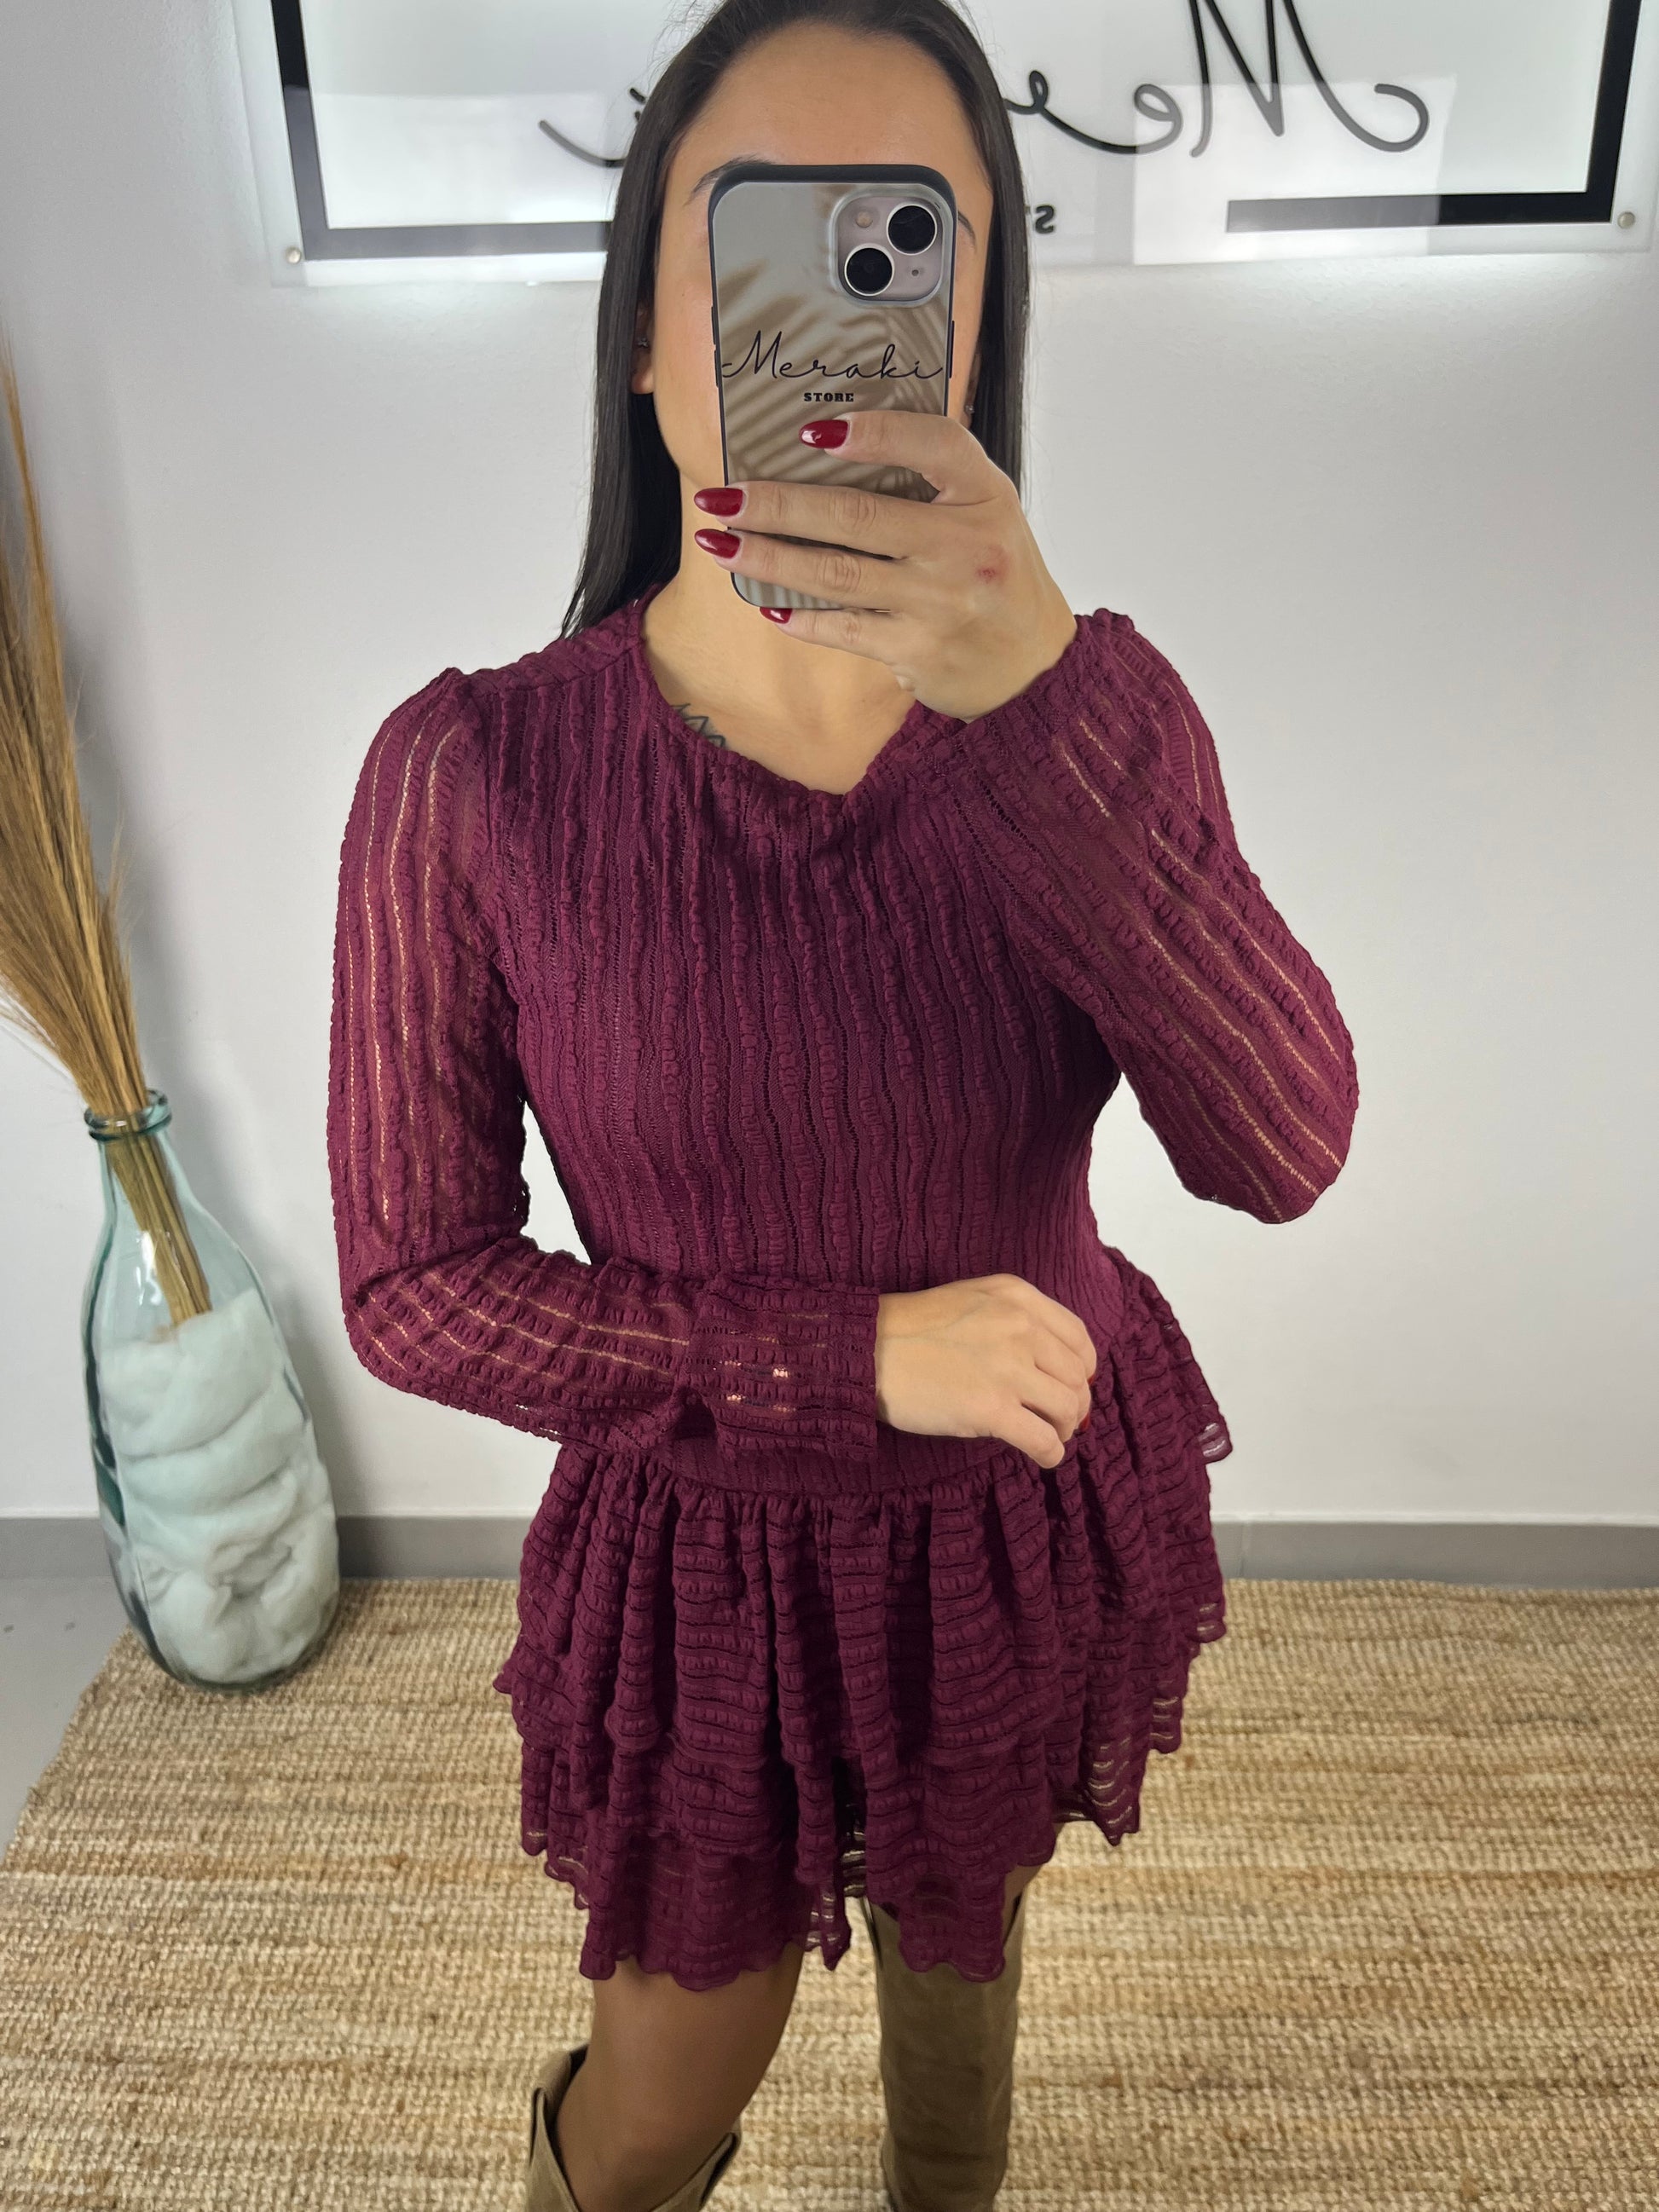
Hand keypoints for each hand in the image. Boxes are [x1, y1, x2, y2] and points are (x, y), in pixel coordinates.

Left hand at [690, 412, 1079, 720]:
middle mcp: (964, 546)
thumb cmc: (994, 574)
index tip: (810, 431)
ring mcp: (939, 602)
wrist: (1030, 667)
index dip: (873, 433)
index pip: (933, 444)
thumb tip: (830, 443)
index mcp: (983, 495)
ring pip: (838, 574)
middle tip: (720, 496)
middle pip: (857, 516)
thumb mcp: (985, 508)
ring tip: (719, 543)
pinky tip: (766, 606)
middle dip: (778, 504)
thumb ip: (930, 475)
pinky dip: (802, 617)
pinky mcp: (917, 650)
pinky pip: (845, 629)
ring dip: (769, 558)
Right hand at [874, 1275, 1097, 1470]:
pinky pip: (1043, 1440)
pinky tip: (1043, 1457)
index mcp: (1018, 1298)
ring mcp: (1007, 1369)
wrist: (868, 1349)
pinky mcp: (991, 1409)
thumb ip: (1013, 1318)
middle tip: (1062, 1419)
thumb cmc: (912, 1328)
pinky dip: (1051, 1454)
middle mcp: (1020, 1328)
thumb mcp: (972, 1299)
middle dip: (1076, 1403)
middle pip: (1077, 1376)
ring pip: (1069, 1408)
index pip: (1078, 1337)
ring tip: (1051, 1436)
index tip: (1073, 1384)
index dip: (1082, 1368)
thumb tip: (1050, 1362)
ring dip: (1065, 1429)